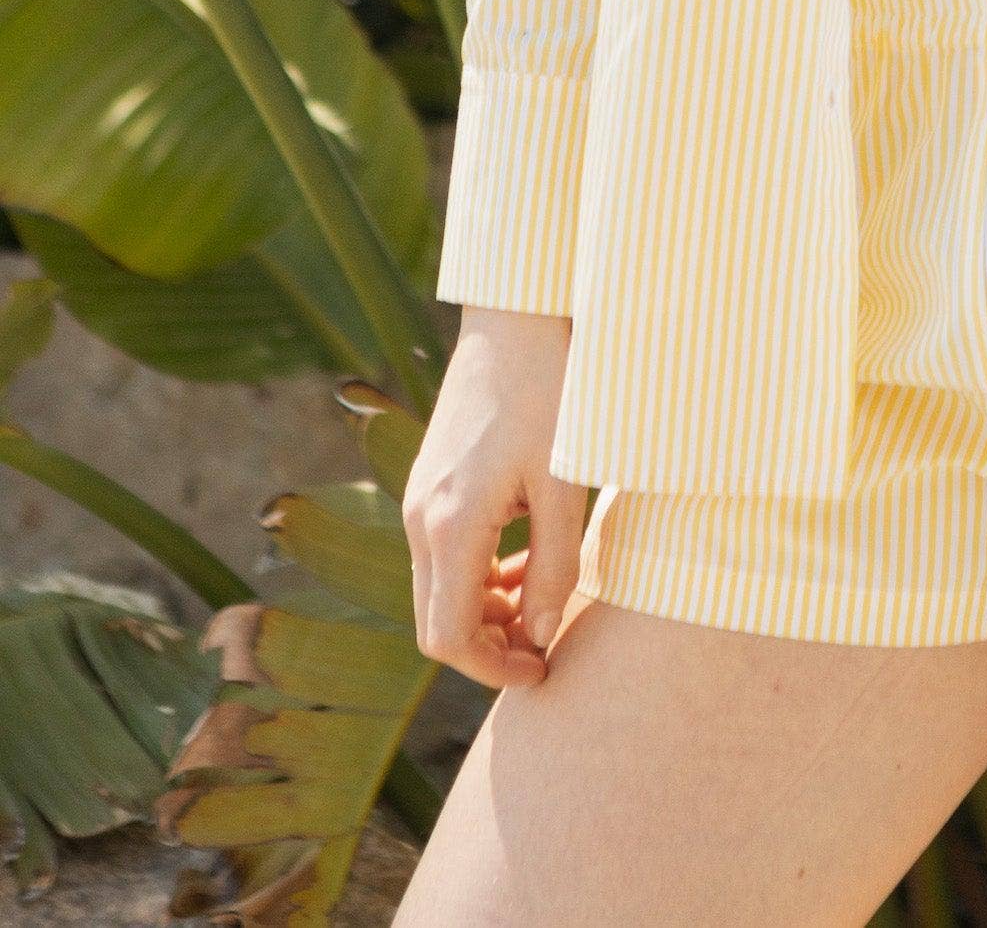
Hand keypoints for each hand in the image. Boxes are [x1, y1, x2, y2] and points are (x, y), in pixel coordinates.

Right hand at [403, 310, 591, 687]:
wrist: (516, 318)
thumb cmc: (549, 392)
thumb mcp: (565, 484)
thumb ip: (555, 566)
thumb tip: (542, 636)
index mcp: (450, 526)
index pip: (448, 638)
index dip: (493, 668)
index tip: (541, 668)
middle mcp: (421, 519)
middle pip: (437, 621)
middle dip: (490, 644)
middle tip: (546, 643)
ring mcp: (420, 500)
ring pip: (440, 590)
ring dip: (487, 609)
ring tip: (544, 598)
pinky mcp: (431, 483)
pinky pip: (444, 554)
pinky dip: (479, 574)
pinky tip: (526, 559)